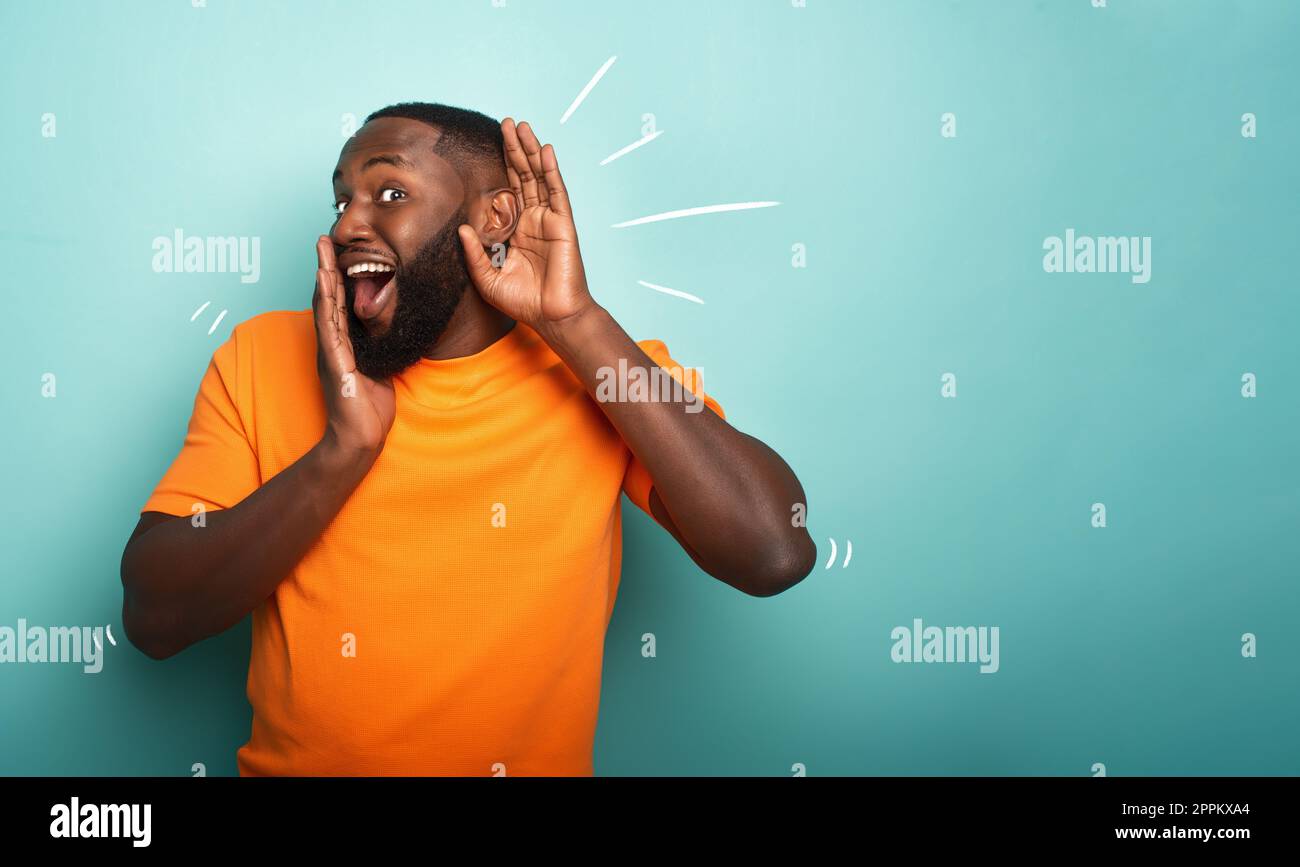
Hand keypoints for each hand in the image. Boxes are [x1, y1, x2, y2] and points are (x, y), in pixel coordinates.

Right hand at [312, 236, 395, 459]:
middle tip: (324, 238)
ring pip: (325, 305)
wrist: (359, 439)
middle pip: (328, 298)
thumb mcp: (382, 370)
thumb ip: (383, 350)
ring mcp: (330, 351)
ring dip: (322, 275)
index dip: (340, 278)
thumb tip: (398, 331)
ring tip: (321, 249)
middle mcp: (333, 344)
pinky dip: (325, 300)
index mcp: (344, 345)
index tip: (341, 252)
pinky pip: (328, 325)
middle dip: (326, 267)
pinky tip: (324, 280)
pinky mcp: (333, 361)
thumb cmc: (370, 410)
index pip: (341, 304)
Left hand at [458, 118, 596, 339]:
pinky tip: (545, 151)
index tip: (495, 141)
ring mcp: (550, 220)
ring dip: (531, 151)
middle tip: (507, 122)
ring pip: (539, 177)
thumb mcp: (487, 278)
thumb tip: (463, 228)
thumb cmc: (524, 303)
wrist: (552, 317)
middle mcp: (534, 220)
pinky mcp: (563, 225)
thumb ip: (474, 253)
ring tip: (523, 126)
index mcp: (517, 229)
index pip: (509, 188)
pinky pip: (557, 192)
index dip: (503, 165)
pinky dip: (552, 171)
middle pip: (523, 176)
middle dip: (515, 149)